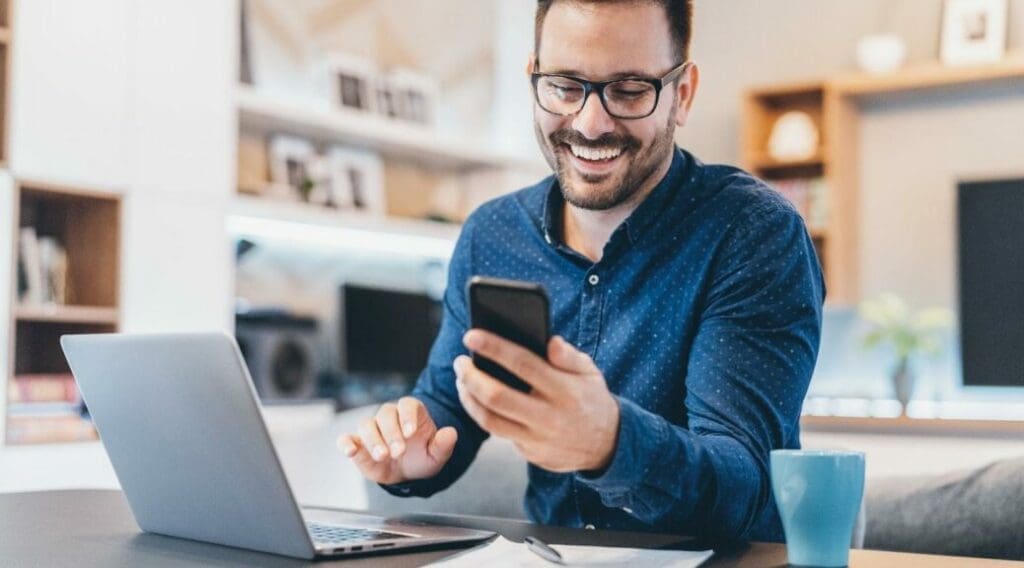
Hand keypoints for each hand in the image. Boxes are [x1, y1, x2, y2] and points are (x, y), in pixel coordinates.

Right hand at [337, 396, 457, 484]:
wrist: (407, 473)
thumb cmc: (422, 457)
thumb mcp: (437, 455)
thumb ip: (443, 445)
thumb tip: (451, 433)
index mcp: (411, 413)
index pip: (407, 405)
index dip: (408, 416)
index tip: (411, 433)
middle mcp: (390, 417)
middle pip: (385, 414)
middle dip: (391, 433)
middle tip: (398, 451)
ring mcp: (372, 429)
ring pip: (366, 424)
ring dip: (373, 440)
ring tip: (382, 456)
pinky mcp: (358, 443)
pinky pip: (347, 438)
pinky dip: (345, 442)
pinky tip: (350, 450)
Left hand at [454, 330, 619, 472]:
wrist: (607, 445)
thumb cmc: (591, 398)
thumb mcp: (589, 372)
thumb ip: (569, 356)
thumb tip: (550, 341)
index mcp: (565, 389)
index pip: (523, 364)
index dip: (494, 348)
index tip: (471, 335)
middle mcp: (550, 416)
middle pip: (498, 396)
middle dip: (471, 376)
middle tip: (460, 362)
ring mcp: (539, 439)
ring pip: (490, 421)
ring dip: (468, 399)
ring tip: (462, 380)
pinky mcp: (531, 454)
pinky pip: (500, 434)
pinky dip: (483, 415)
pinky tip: (475, 399)